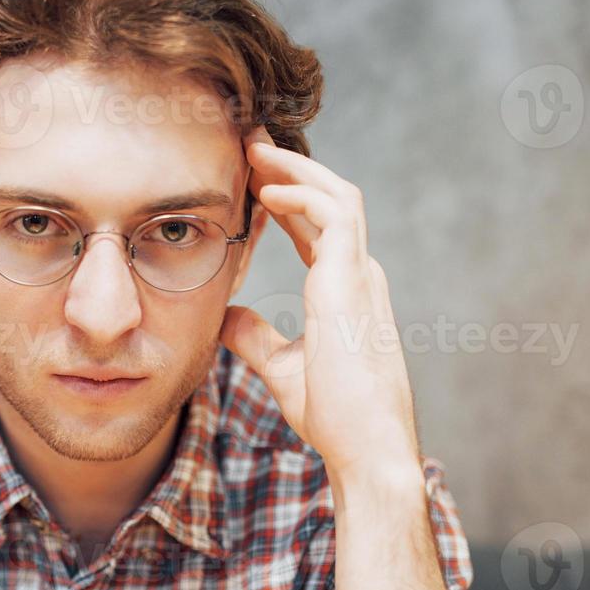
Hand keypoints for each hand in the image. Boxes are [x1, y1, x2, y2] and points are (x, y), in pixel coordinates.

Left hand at [220, 126, 420, 483]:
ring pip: (338, 195)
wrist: (365, 448)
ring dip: (296, 167)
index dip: (285, 196)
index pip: (317, 226)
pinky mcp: (354, 283)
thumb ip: (255, 336)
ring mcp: (361, 276)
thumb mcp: (282, 367)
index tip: (250, 175)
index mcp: (345, 291)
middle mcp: (358, 275)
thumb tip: (223, 314)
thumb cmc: (334, 416)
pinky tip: (267, 190)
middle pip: (330, 197)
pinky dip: (302, 196)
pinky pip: (335, 217)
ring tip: (253, 148)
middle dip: (290, 165)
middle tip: (247, 141)